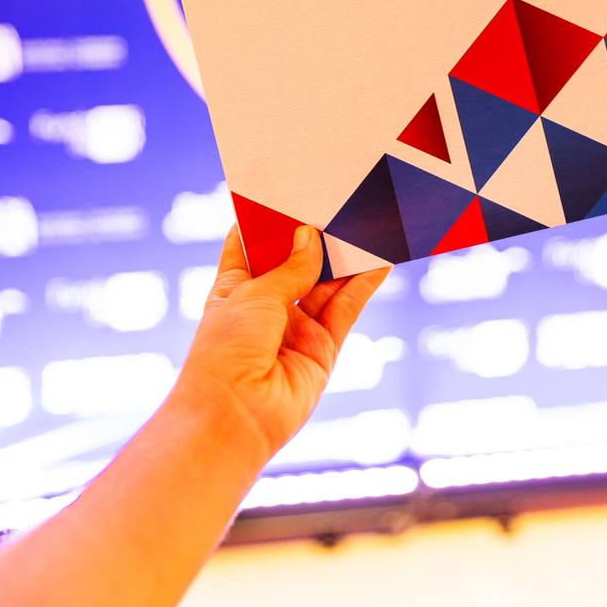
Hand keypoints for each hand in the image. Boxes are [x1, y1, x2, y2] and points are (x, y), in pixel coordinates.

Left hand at [172, 224, 390, 474]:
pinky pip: (345, 309)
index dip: (268, 221)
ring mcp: (295, 328)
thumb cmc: (226, 350)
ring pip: (326, 284)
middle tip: (339, 202)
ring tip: (367, 223)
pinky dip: (363, 286)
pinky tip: (379, 262)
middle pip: (296, 262)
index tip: (289, 191)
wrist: (235, 416)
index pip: (250, 246)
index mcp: (234, 288)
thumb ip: (291, 267)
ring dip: (345, 257)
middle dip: (315, 236)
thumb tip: (311, 236)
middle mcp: (266, 307)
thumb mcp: (255, 295)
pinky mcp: (322, 348)